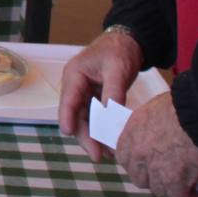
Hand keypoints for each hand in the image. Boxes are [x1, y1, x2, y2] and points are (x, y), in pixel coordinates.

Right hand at [56, 28, 141, 161]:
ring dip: (94, 137)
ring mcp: (83, 93)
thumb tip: (110, 118)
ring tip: (107, 155)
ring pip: (84, 119)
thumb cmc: (120, 50)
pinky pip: (94, 117)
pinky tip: (109, 143)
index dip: (68, 118)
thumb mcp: (117, 70)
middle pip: (75, 115)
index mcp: (74, 74)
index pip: (68, 100)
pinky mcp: (93, 98)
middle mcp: (75, 85)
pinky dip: (100, 130)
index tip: (69, 134)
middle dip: (85, 136)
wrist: (129, 41)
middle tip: (98, 155)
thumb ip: (113, 93)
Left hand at [114, 92, 197, 196]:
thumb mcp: (153, 109)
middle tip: (166, 176)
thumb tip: (150, 137)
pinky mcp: (174, 180)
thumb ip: (145, 127)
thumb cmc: (182, 105)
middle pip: (139, 178)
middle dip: (152, 179)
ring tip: (183, 186)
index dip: (136, 164)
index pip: (123, 159)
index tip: (147, 165)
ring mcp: (155, 169)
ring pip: (158, 189)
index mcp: (130, 134)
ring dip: (170, 188)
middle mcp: (138, 153)